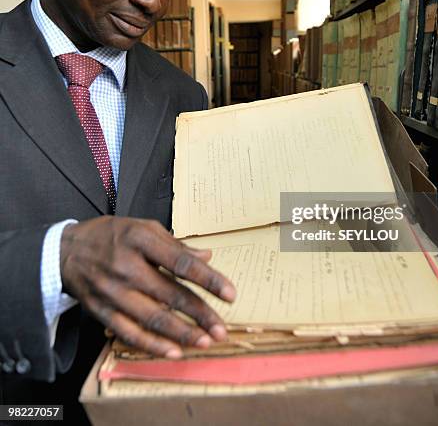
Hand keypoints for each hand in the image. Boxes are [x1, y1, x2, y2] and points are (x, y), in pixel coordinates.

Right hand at [60, 216, 235, 358]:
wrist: (65, 251)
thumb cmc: (111, 236)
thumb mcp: (143, 227)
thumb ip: (176, 245)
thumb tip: (207, 257)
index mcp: (140, 239)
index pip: (181, 262)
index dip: (209, 279)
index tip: (230, 293)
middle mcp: (126, 265)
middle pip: (170, 294)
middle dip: (200, 314)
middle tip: (221, 329)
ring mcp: (113, 291)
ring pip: (152, 317)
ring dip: (182, 333)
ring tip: (205, 341)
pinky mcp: (101, 311)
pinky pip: (130, 333)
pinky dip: (153, 345)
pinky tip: (174, 351)